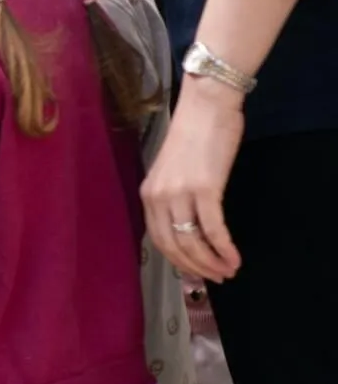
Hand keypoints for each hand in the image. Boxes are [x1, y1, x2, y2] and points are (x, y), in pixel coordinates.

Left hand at [141, 78, 244, 281]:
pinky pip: (213, 228)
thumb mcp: (174, 170)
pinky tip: (234, 258)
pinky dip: (224, 248)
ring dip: (211, 262)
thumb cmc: (195, 134)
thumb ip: (175, 196)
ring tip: (228, 271)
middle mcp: (158, 197)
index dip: (178, 260)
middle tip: (216, 278)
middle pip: (174, 246)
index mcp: (148, 193)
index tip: (195, 271)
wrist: (207, 105)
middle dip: (195, 267)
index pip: (158, 239)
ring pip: (192, 242)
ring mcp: (180, 193)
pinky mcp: (204, 189)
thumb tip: (188, 224)